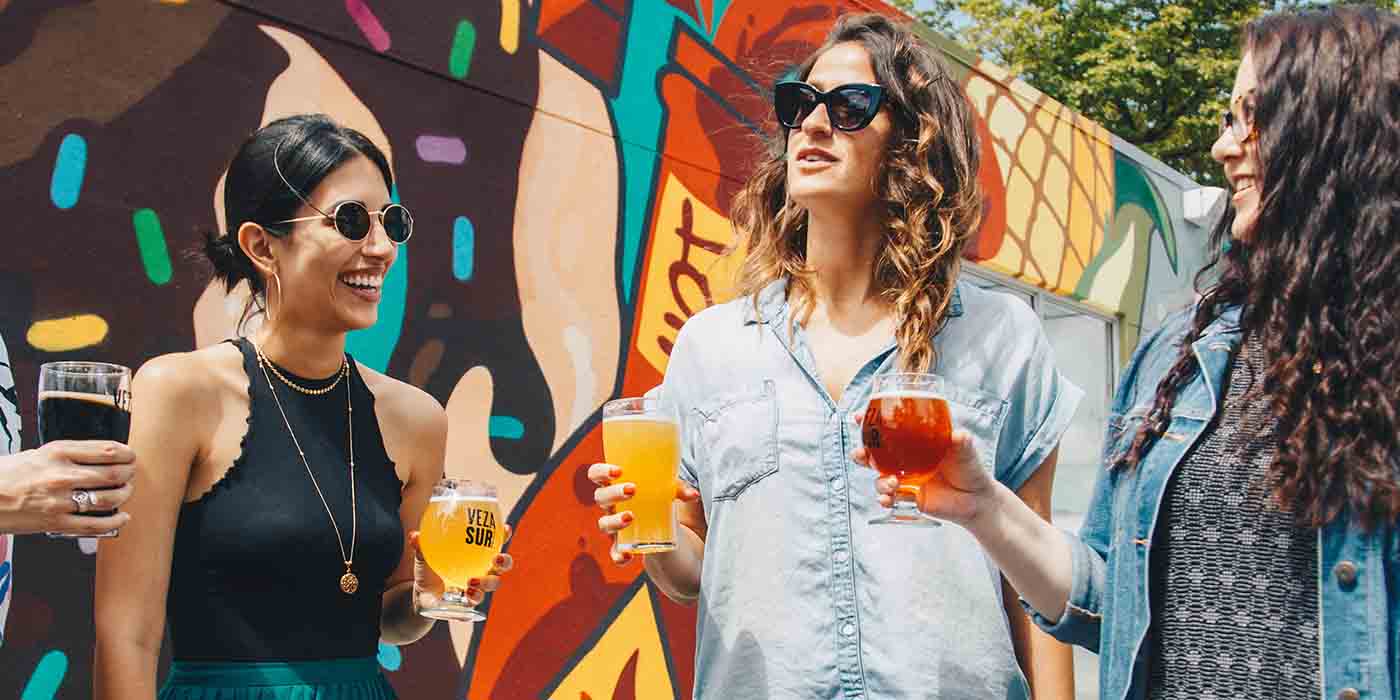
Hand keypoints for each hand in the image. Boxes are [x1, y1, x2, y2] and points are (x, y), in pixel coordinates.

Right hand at [0, 440, 135, 535]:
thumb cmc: (9, 475)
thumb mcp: (39, 454)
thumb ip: (70, 455)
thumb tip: (103, 456)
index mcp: (57, 453)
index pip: (106, 450)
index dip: (127, 454)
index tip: (131, 456)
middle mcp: (61, 475)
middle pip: (113, 474)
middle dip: (129, 474)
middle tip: (131, 474)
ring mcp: (60, 501)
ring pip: (109, 499)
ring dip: (125, 495)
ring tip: (126, 492)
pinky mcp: (56, 523)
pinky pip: (96, 524)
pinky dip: (116, 521)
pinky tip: (122, 517)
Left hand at [409, 524, 513, 612]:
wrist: (421, 597)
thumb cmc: (428, 572)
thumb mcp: (423, 558)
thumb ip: (421, 547)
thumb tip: (415, 535)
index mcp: (475, 555)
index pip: (495, 542)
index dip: (504, 535)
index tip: (506, 529)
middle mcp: (481, 570)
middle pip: (502, 565)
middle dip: (505, 561)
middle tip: (497, 558)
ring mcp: (478, 587)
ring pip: (493, 584)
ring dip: (488, 582)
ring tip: (473, 580)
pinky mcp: (470, 602)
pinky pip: (477, 600)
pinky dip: (474, 597)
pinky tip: (467, 594)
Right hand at [588, 462, 699, 564]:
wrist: (671, 539)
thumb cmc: (664, 503)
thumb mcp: (671, 493)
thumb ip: (679, 490)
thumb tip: (693, 495)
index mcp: (618, 486)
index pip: (598, 475)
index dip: (601, 471)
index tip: (617, 470)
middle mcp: (612, 506)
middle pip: (600, 497)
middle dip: (613, 493)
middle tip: (632, 490)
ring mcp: (616, 528)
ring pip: (604, 524)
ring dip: (614, 520)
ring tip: (630, 517)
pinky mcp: (624, 548)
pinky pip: (615, 553)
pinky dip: (619, 555)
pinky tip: (628, 554)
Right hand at [850, 424, 996, 526]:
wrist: (976, 499)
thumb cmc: (969, 467)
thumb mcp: (966, 450)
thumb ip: (961, 441)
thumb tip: (958, 435)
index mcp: (914, 440)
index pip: (887, 428)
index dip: (869, 422)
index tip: (858, 417)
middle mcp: (905, 458)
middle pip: (874, 453)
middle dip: (860, 452)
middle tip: (860, 453)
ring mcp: (905, 478)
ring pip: (879, 476)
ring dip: (878, 480)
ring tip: (891, 483)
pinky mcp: (908, 497)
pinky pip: (889, 498)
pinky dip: (885, 499)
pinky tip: (888, 500)